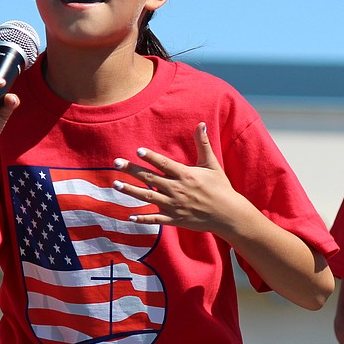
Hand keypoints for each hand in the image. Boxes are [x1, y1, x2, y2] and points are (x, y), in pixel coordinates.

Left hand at [113, 123, 249, 234]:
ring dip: (130, 191)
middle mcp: (177, 190)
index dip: (151, 157)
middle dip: (131, 170)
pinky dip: (143, 218)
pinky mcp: (175, 219)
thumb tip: (201, 124)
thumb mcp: (212, 164)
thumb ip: (203, 144)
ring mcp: (174, 206)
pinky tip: (130, 216)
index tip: (138, 151)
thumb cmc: (220, 187)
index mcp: (185, 175)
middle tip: (116, 163)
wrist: (228, 214)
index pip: (164, 164)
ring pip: (148, 197)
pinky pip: (155, 219)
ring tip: (115, 185)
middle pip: (150, 179)